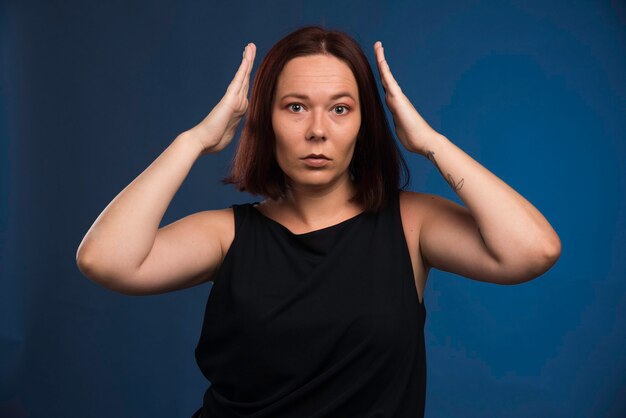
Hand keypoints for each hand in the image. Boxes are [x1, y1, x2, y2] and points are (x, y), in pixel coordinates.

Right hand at [186, 43, 256, 154]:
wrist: (201, 141)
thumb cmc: (213, 141)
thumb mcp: (229, 132)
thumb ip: (233, 124)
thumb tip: (234, 123)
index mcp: (237, 107)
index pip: (245, 87)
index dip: (247, 74)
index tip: (249, 62)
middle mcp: (236, 100)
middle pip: (245, 77)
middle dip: (248, 61)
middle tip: (250, 46)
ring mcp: (233, 99)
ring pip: (244, 76)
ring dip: (248, 60)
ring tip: (250, 46)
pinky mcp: (230, 100)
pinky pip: (239, 81)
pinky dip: (243, 69)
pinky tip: (246, 58)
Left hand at [373, 41, 440, 155]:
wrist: (424, 141)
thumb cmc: (413, 138)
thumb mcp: (400, 128)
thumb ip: (397, 121)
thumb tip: (397, 120)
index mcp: (394, 104)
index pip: (385, 85)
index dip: (381, 73)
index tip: (379, 62)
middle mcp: (395, 97)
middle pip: (385, 76)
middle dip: (381, 61)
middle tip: (378, 46)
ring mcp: (397, 97)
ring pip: (386, 75)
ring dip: (381, 60)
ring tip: (378, 46)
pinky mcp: (398, 99)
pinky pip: (389, 81)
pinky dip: (384, 70)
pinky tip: (381, 60)